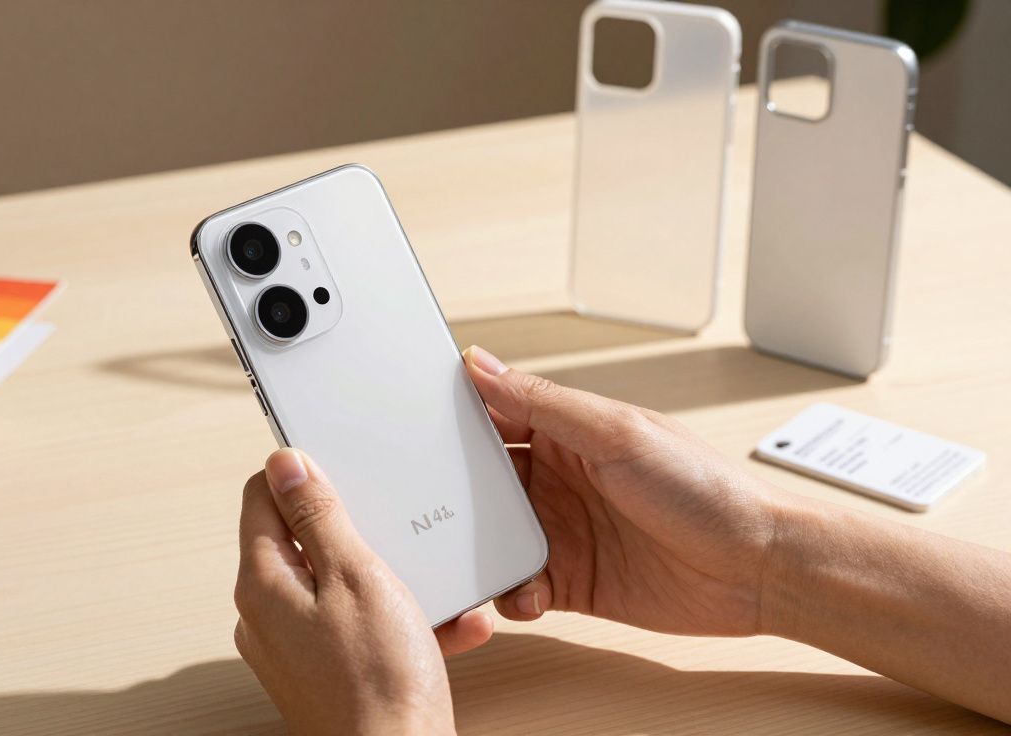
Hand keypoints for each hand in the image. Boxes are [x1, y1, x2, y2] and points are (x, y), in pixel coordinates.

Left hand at [234, 448, 492, 734]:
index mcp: (262, 584)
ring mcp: (293, 649)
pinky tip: (446, 624)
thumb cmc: (380, 679)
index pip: (262, 497)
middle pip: (301, 540)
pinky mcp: (324, 673)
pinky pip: (356, 627)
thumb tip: (284, 463)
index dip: (303, 476)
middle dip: (356, 528)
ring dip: (389, 576)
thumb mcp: (356, 575)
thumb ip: (318, 516)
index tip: (347, 468)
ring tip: (434, 584)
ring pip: (337, 585)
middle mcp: (265, 616)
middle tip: (398, 526)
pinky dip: (396, 619)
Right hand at [464, 345, 782, 635]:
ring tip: (481, 557)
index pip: (495, 417)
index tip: (414, 427)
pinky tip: (527, 594)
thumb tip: (480, 363)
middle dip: (457, 495)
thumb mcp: (616, 433)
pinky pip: (521, 587)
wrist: (758, 569)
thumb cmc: (705, 489)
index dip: (455, 421)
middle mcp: (560, 480)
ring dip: (481, 549)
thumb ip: (542, 402)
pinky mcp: (572, 583)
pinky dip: (512, 593)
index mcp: (568, 433)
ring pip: (494, 538)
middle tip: (433, 506)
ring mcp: (564, 532)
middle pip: (484, 483)